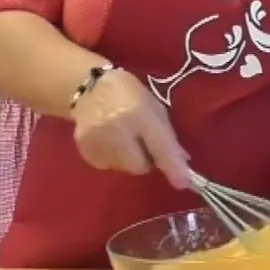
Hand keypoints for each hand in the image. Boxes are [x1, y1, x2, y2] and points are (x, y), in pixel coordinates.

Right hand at [70, 68, 190, 187]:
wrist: (88, 87)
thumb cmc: (128, 93)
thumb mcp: (154, 107)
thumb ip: (167, 136)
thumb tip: (181, 163)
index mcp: (137, 112)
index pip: (160, 146)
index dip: (173, 166)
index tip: (184, 182)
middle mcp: (115, 129)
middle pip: (140, 166)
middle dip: (147, 160)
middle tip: (144, 143)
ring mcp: (96, 141)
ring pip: (124, 168)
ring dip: (130, 159)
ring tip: (125, 139)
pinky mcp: (85, 151)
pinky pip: (108, 166)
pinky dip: (114, 158)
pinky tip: (110, 141)